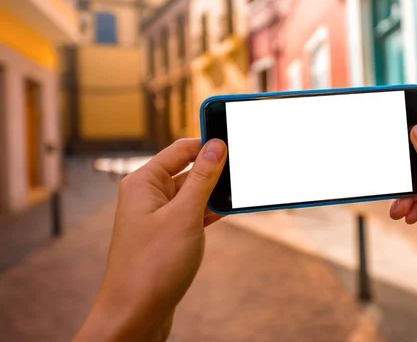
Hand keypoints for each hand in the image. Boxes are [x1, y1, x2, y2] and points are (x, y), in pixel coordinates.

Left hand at [74, 139, 226, 341]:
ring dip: (214, 193)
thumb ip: (202, 178)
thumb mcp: (184, 215)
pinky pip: (192, 214)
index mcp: (143, 182)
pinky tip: (228, 210)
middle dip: (215, 170)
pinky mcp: (167, 236)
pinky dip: (209, 212)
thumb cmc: (152, 265)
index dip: (207, 142)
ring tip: (240, 192)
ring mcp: (157, 217)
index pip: (180, 148)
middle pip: (187, 170)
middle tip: (243, 169)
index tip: (235, 139)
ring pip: (192, 193)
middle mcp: (148, 195)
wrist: (134, 315)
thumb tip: (216, 146)